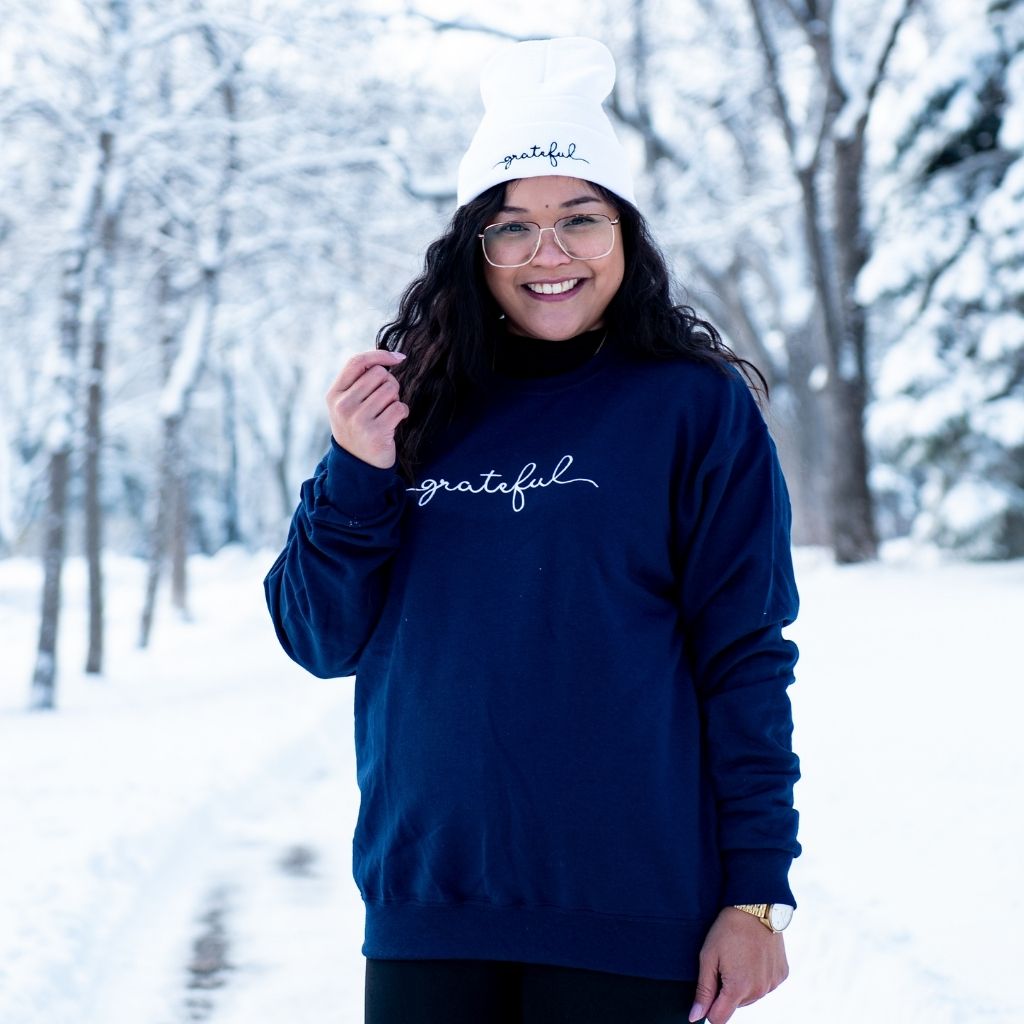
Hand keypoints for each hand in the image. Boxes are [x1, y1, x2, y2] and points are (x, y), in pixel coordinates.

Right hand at [325, 350, 408, 468]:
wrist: (358, 465)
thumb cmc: (358, 428)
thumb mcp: (347, 404)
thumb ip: (359, 381)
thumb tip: (391, 357)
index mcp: (334, 394)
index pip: (357, 362)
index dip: (380, 355)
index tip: (398, 358)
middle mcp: (343, 405)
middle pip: (379, 374)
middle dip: (389, 383)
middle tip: (385, 400)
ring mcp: (358, 419)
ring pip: (391, 389)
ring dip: (395, 399)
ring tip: (386, 412)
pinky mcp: (375, 432)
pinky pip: (399, 407)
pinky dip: (402, 413)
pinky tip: (394, 422)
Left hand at [689, 907, 788, 1022]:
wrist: (756, 907)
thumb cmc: (727, 930)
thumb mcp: (708, 957)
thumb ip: (704, 990)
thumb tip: (695, 1017)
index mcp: (738, 988)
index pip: (719, 1018)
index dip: (708, 1007)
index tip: (708, 989)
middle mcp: (759, 991)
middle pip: (735, 1005)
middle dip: (726, 991)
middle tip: (724, 962)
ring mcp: (772, 984)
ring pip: (750, 996)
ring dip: (742, 984)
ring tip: (738, 956)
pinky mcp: (782, 975)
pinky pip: (765, 984)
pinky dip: (757, 976)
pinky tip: (753, 955)